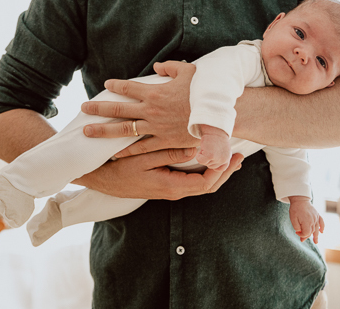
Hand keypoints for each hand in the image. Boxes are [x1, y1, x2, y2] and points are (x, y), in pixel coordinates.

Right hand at [74, 148, 243, 200]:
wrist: (101, 178)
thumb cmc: (121, 168)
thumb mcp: (145, 158)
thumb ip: (171, 154)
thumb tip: (196, 147)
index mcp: (172, 187)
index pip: (206, 183)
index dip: (222, 170)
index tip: (233, 157)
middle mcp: (173, 191)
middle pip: (208, 185)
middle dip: (224, 171)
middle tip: (239, 155)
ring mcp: (170, 188)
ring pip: (200, 182)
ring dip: (215, 169)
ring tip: (228, 154)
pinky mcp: (165, 182)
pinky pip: (190, 178)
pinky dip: (202, 168)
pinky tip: (205, 155)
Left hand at [81, 61, 198, 157]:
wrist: (216, 117)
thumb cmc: (204, 92)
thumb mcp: (189, 72)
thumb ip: (170, 68)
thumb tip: (157, 67)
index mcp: (154, 92)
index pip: (128, 88)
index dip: (116, 86)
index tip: (106, 85)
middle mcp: (150, 110)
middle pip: (118, 109)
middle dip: (98, 108)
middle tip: (82, 108)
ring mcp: (155, 128)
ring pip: (122, 130)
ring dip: (103, 130)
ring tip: (87, 131)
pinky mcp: (163, 142)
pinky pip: (140, 148)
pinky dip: (126, 151)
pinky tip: (113, 153)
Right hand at [196, 125, 230, 170]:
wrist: (215, 128)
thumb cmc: (217, 137)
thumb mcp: (223, 149)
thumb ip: (223, 158)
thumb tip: (230, 167)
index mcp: (227, 158)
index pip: (220, 169)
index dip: (213, 163)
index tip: (210, 157)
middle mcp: (224, 159)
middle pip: (210, 166)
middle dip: (207, 158)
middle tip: (209, 148)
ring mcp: (218, 158)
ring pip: (205, 163)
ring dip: (203, 156)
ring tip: (207, 147)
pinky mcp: (210, 155)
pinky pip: (200, 160)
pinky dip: (199, 155)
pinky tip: (202, 148)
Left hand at [288, 196, 324, 243]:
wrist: (300, 199)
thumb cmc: (295, 209)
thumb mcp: (293, 219)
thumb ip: (297, 227)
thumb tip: (300, 233)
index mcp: (307, 222)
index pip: (306, 233)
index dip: (301, 235)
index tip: (296, 232)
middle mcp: (313, 221)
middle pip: (312, 232)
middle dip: (307, 236)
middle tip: (302, 239)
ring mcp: (316, 217)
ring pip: (317, 229)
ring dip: (316, 236)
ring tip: (316, 242)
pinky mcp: (317, 214)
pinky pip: (322, 222)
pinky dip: (322, 227)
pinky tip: (322, 231)